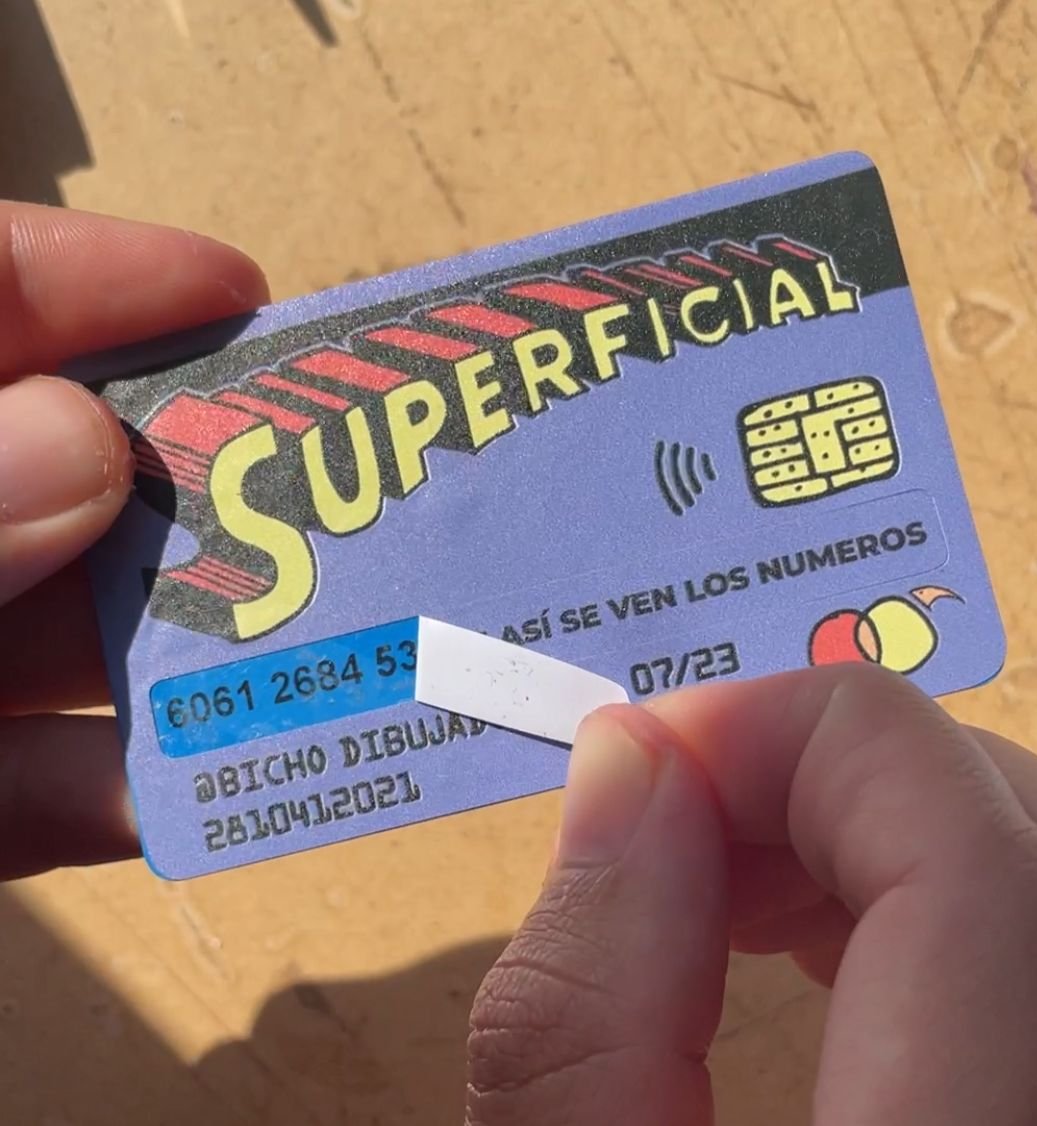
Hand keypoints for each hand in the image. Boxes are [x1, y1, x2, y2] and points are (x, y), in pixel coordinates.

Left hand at [0, 200, 267, 880]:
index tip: (242, 293)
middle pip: (57, 477)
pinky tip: (201, 794)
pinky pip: (22, 789)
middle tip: (329, 484)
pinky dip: (111, 793)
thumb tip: (88, 444)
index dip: (98, 281)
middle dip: (190, 480)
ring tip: (322, 642)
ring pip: (60, 637)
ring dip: (184, 649)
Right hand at [465, 663, 1036, 1123]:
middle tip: (678, 818)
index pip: (986, 870)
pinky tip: (823, 940)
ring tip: (736, 884)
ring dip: (892, 830)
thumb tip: (625, 764)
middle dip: (847, 776)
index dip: (811, 743)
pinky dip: (941, 899)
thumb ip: (581, 1011)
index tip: (646, 747)